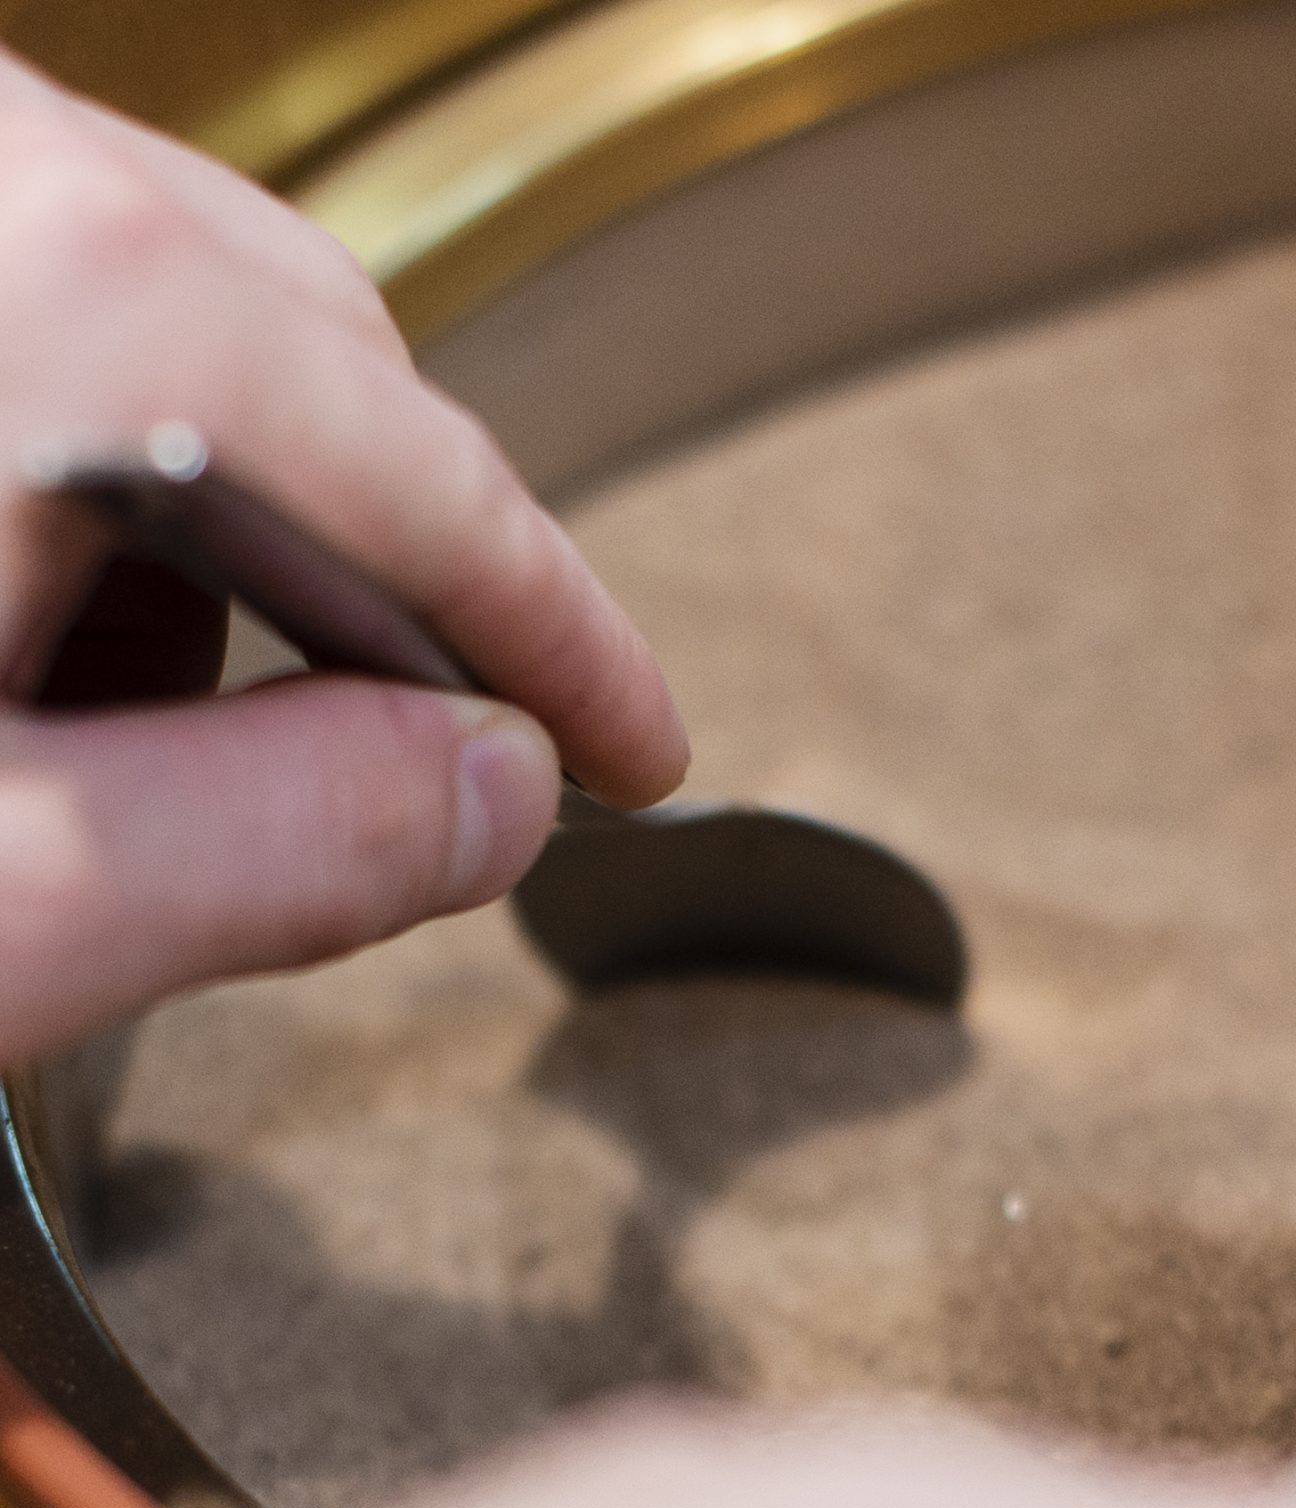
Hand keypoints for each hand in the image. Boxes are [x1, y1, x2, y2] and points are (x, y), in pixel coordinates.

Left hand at [0, 51, 685, 1062]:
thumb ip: (286, 844)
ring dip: (208, 507)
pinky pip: (13, 273)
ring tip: (122, 707)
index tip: (633, 746)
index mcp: (48, 297)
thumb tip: (493, 791)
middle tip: (415, 749)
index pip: (429, 479)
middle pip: (308, 347)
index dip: (568, 644)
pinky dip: (61, 432)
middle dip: (381, 570)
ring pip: (146, 290)